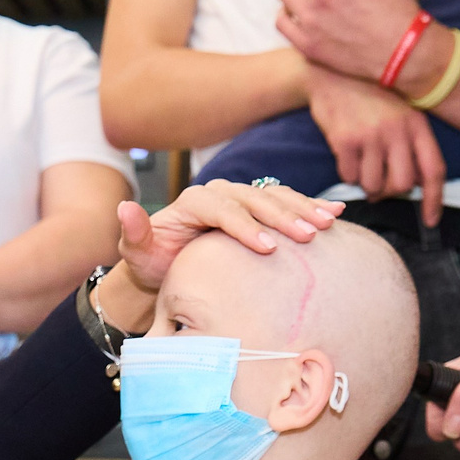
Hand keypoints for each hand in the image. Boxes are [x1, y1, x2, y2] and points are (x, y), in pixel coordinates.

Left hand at [103, 182, 344, 326]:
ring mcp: (241, 198)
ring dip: (303, 209)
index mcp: (194, 201)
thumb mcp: (137, 253)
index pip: (223, 209)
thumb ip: (134, 233)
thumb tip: (124, 207)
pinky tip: (336, 214)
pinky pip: (287, 203)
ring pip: (276, 198)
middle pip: (256, 200)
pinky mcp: (257, 209)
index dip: (245, 227)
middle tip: (307, 237)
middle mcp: (220, 193)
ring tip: (326, 225)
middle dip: (283, 218)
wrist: (167, 266)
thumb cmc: (154, 263)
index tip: (266, 248)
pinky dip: (310, 207)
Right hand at [306, 68, 444, 214]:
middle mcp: (396, 130)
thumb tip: (415, 183)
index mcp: (416, 123)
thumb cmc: (370, 95)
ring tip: (363, 166)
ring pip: (374, 186)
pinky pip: (349, 178)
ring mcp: (370, 136)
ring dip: (367, 184)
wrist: (332, 71)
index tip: (431, 221)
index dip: (434, 200)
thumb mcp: (401, 110)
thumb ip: (412, 142)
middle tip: (381, 185)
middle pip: (402, 185)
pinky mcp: (345, 141)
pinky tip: (347, 155)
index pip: (434, 169)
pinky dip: (348, 174)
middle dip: (390, 192)